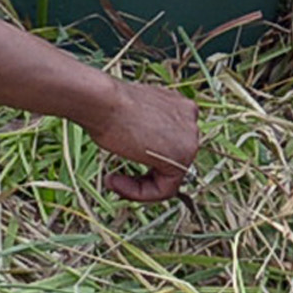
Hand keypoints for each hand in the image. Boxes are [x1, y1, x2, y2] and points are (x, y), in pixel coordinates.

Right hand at [84, 79, 201, 202]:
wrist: (102, 100)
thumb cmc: (105, 103)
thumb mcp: (130, 115)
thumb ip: (145, 129)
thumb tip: (142, 147)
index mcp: (178, 104)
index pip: (167, 143)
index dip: (141, 157)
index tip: (120, 160)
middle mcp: (190, 118)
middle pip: (169, 161)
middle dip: (142, 174)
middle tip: (115, 178)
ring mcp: (191, 138)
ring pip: (167, 178)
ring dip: (137, 187)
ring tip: (112, 181)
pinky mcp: (183, 158)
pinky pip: (164, 189)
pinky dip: (139, 192)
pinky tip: (115, 181)